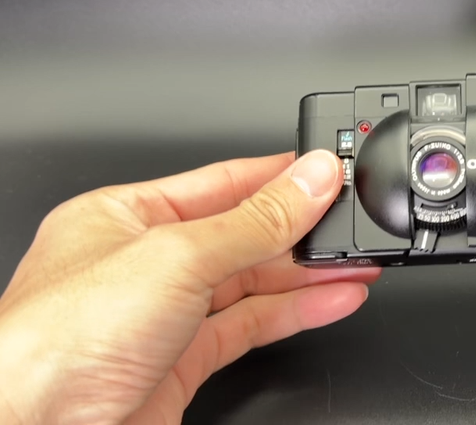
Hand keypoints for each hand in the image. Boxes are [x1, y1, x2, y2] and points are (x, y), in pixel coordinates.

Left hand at [0, 150, 379, 424]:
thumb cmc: (57, 342)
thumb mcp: (176, 257)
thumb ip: (255, 220)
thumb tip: (312, 177)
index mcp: (124, 216)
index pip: (221, 183)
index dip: (279, 176)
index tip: (329, 170)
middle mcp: (144, 263)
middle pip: (243, 235)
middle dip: (303, 230)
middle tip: (354, 220)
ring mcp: (165, 316)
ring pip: (253, 283)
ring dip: (310, 273)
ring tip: (360, 262)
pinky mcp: (183, 362)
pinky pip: (252, 326)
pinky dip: (298, 312)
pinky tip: (334, 299)